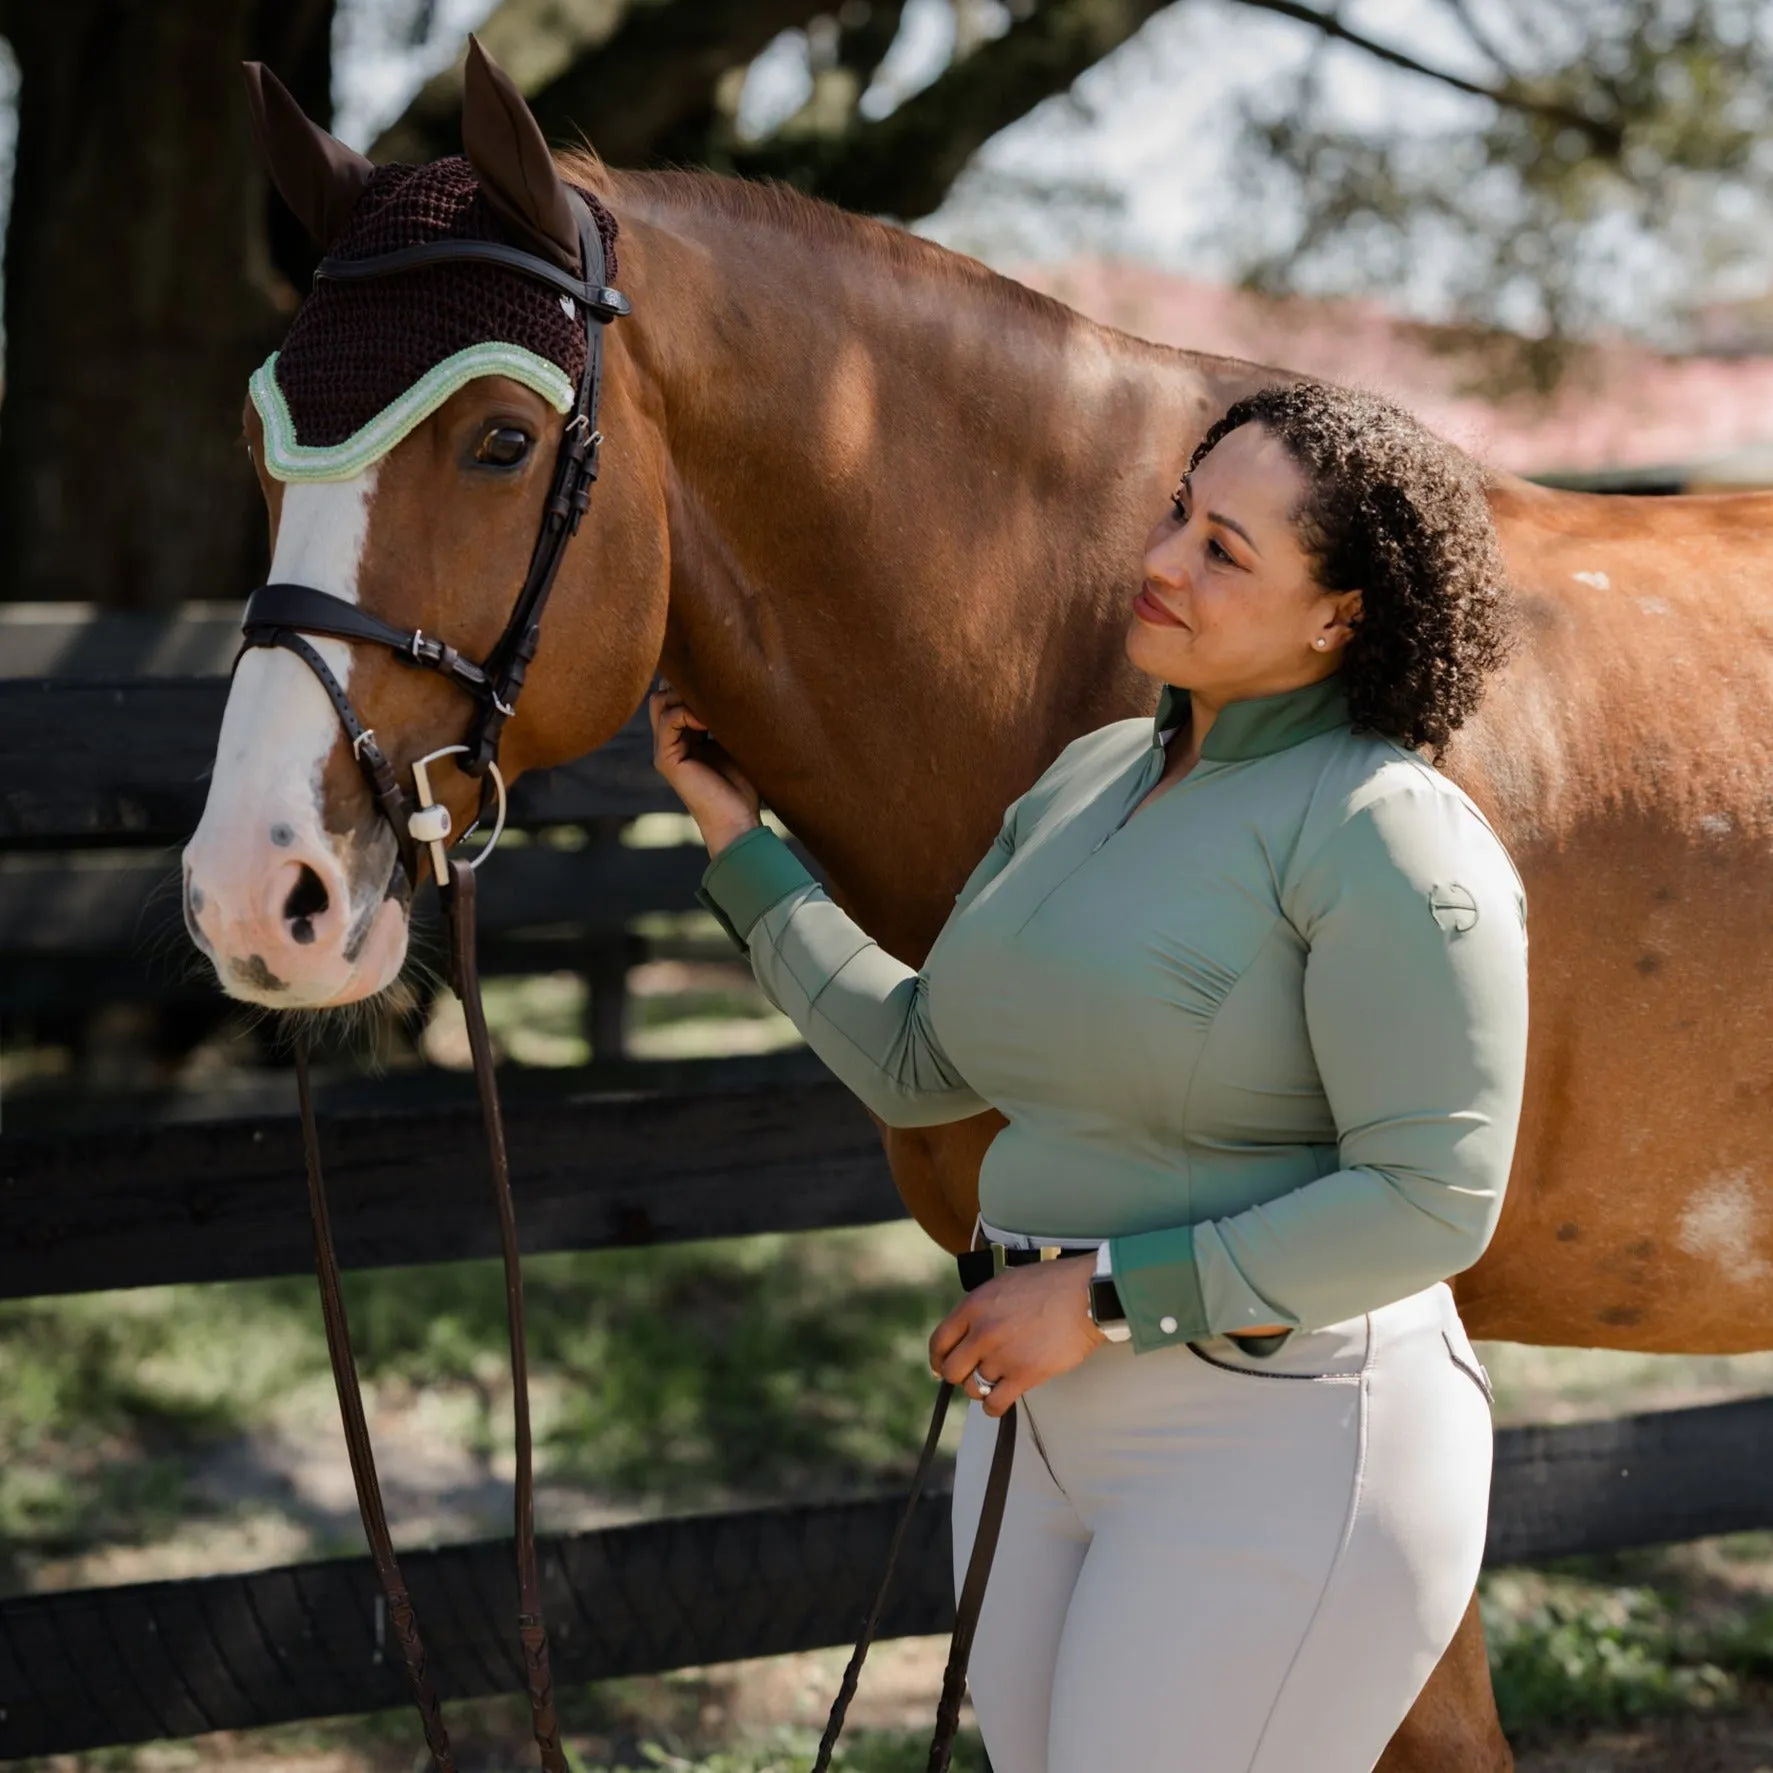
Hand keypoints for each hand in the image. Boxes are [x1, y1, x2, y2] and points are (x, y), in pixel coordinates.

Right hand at [649, 678, 761, 856]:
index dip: (692, 681)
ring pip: (659, 702)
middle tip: (714, 689)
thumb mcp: (735, 741)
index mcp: (686, 735)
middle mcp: (671, 740)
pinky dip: (687, 713)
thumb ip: (725, 716)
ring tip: (712, 706)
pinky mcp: (666, 760)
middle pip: (662, 693)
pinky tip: (708, 723)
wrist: (738, 820)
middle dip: (684, 683)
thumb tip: (728, 682)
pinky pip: (668, 721)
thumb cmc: (743, 786)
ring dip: (685, 696)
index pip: (675, 695)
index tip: (719, 678)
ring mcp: (666, 750)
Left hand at [929, 1258, 1105, 1418]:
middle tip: (972, 1374)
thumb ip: (982, 1307)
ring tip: (996, 1381)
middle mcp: (982, 1332)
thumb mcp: (1005, 1283)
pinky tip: (1000, 1400)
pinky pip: (995, 1403)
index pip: (939, 1341)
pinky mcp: (1024, 1375)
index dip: (938, 1358)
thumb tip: (968, 1330)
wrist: (1085, 1296)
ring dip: (982, 1388)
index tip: (941, 1366)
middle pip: (952, 1370)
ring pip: (974, 1387)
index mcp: (974, 1306)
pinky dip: (993, 1407)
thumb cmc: (1051, 1285)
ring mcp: (1002, 1355)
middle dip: (959, 1375)